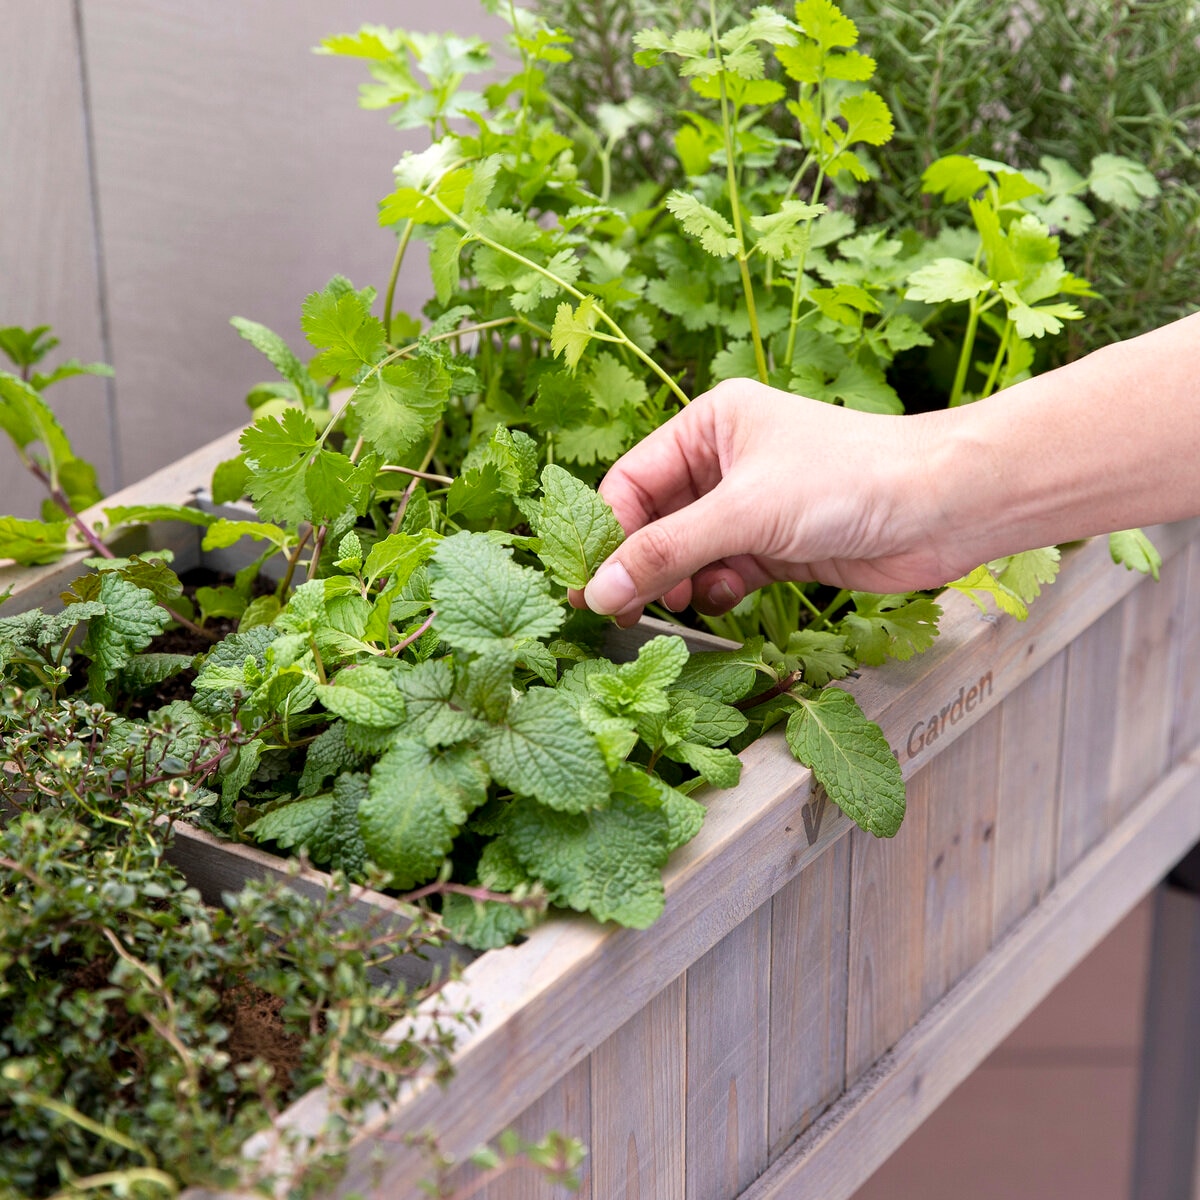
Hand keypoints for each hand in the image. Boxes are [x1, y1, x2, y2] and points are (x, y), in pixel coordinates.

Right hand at [571, 378, 964, 626]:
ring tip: (676, 606)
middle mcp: (725, 461)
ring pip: (687, 552)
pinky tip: (724, 600)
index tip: (583, 583)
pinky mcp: (776, 545)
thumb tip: (595, 590)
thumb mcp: (742, 512)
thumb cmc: (848, 480)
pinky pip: (722, 573)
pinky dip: (715, 591)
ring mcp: (751, 506)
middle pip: (656, 520)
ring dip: (677, 582)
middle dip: (639, 564)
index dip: (606, 533)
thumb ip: (664, 552)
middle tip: (616, 611)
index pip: (632, 482)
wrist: (944, 506)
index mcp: (710, 425)